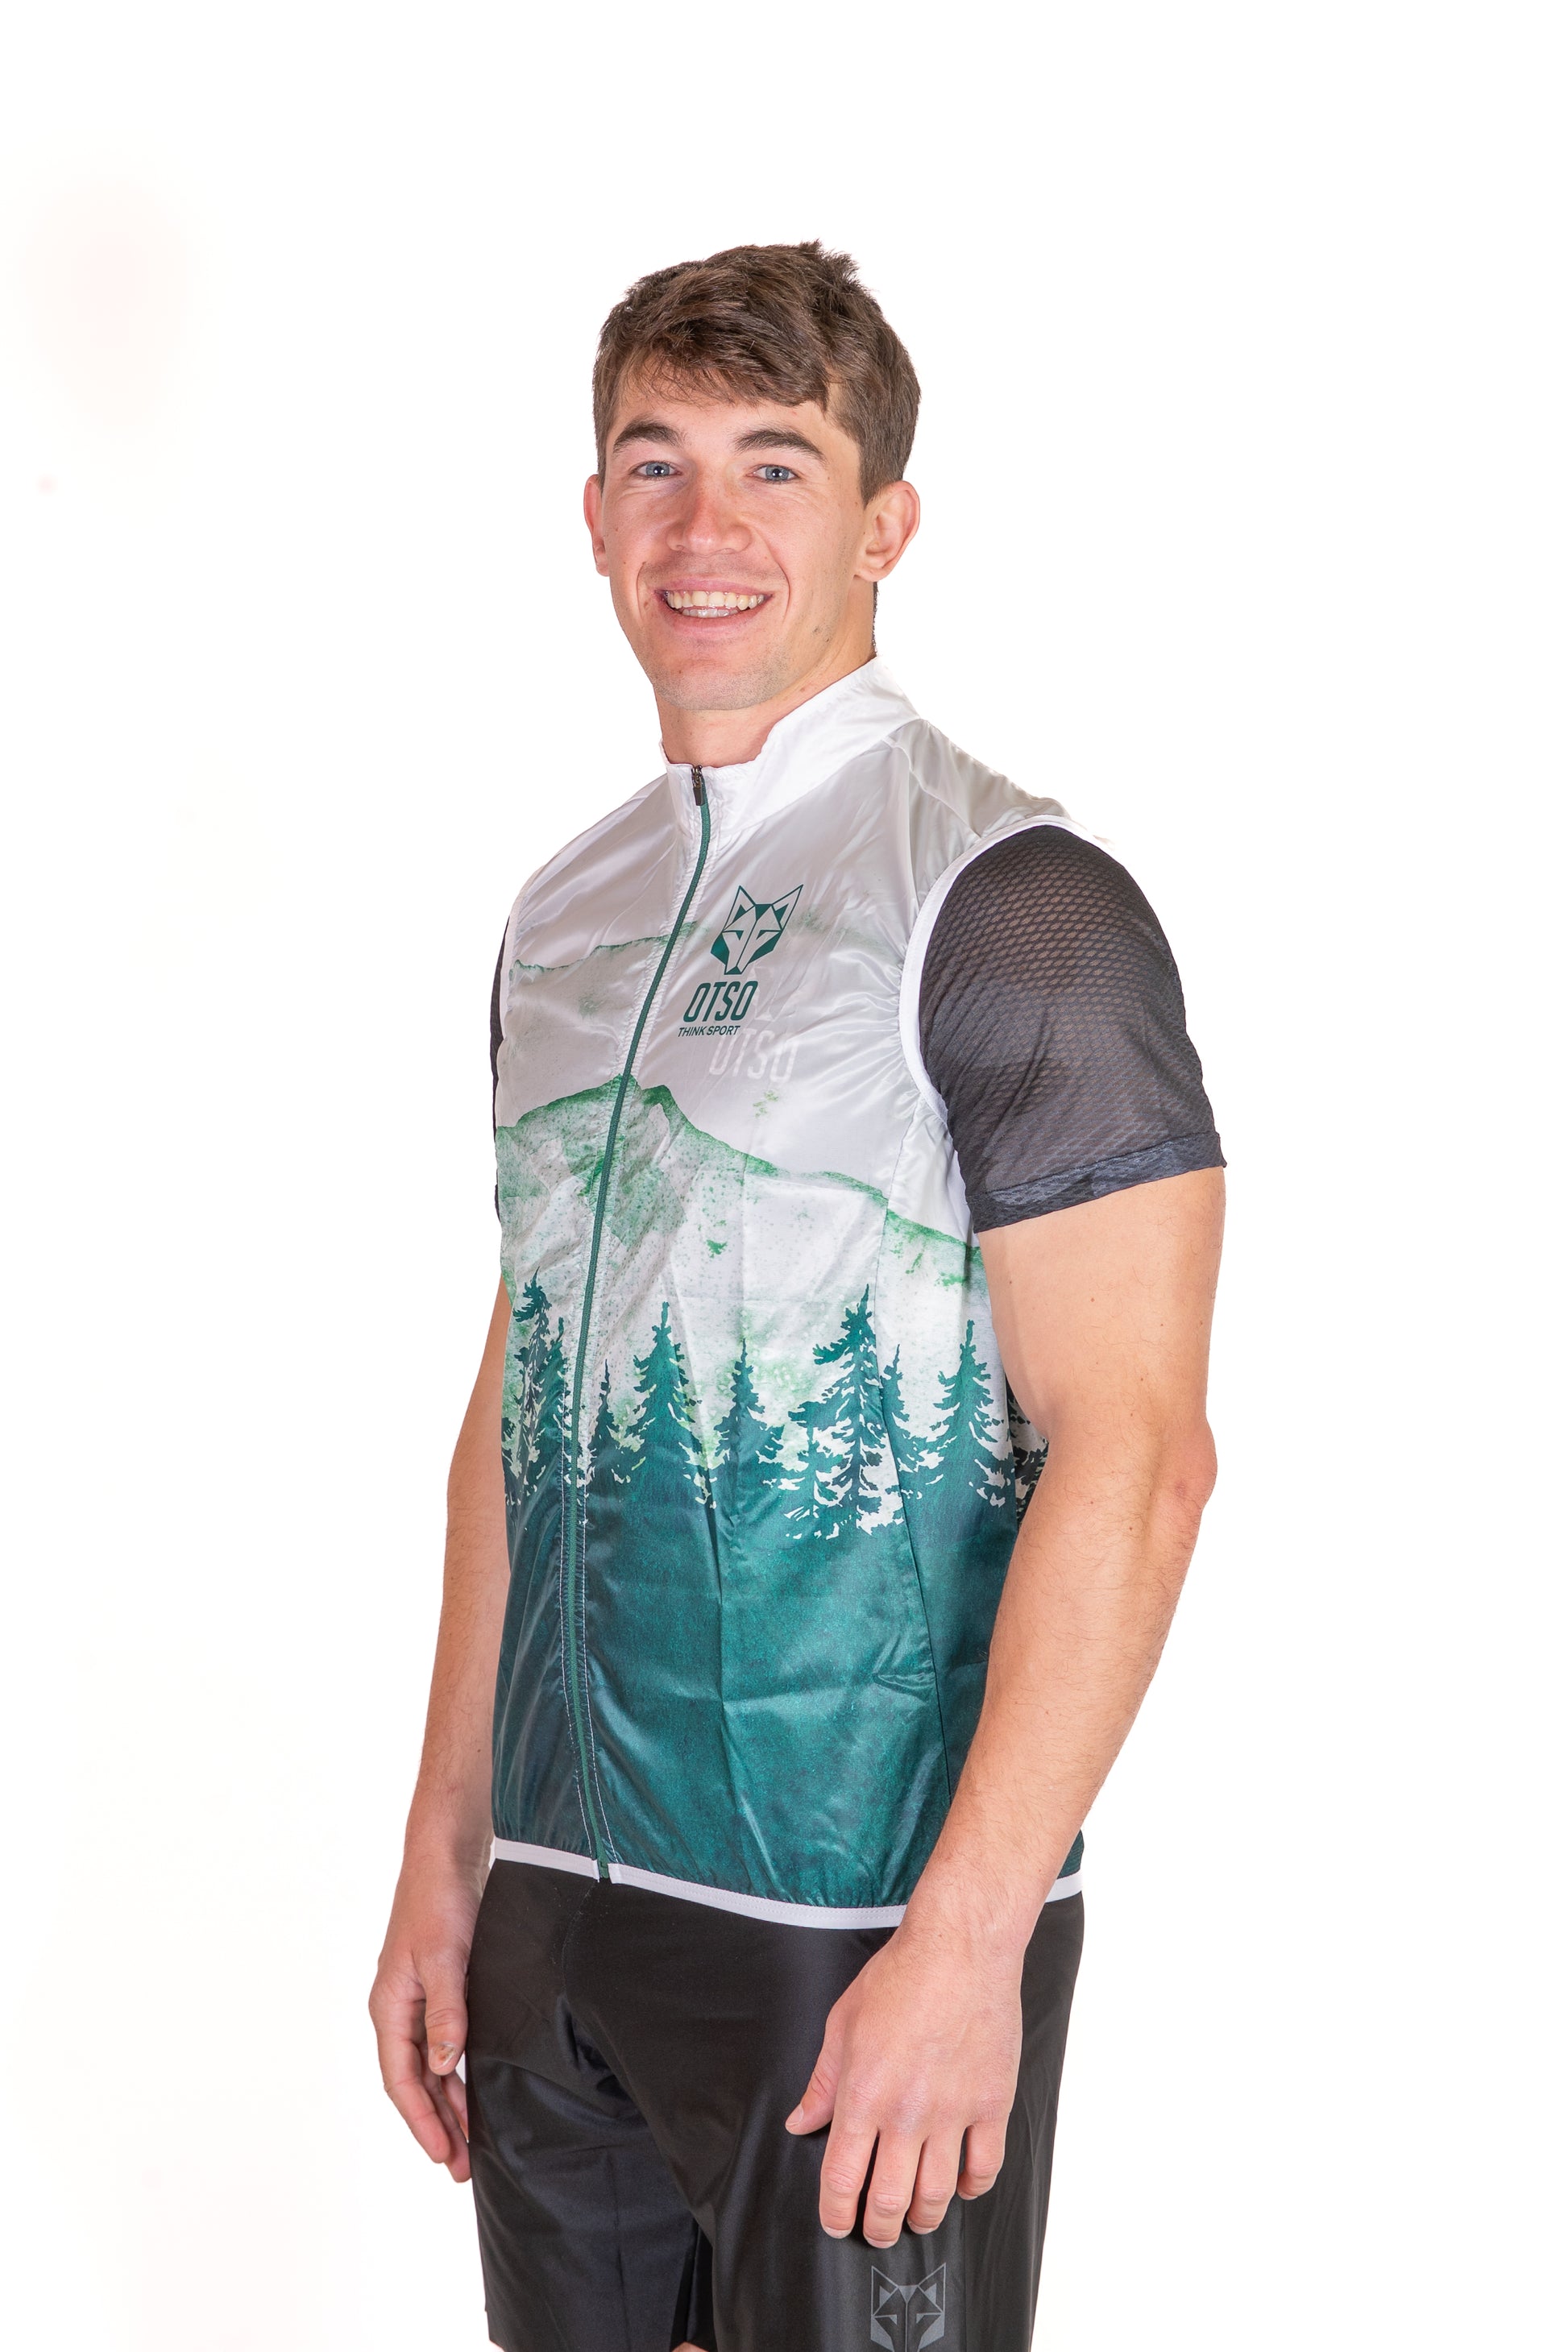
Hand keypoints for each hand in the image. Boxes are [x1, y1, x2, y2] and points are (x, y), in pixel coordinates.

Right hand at [369, 1858, 483, 2181]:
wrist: (447, 1855)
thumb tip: (445, 2066)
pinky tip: (477, 2089)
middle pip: (416, 2081)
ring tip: (473, 2142)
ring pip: (432, 2065)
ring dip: (450, 2102)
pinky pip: (446, 2042)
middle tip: (464, 2167)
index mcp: (390, 2006)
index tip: (445, 2156)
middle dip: (438, 2124)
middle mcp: (399, 2008)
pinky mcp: (442, 1986)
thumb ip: (446, 2013)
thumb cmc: (440, 1901)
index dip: (422, 2121)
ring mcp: (419, 1998)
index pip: (401, 2080)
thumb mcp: (446, 1959)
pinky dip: (460, 2070)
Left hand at [784, 1913, 1023, 2245]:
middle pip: (890, 2199)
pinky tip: (961, 2185)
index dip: (836, 2212)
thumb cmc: (898, 1978)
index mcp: (863, 2094)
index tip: (837, 2223)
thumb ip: (823, 2082)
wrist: (959, 1949)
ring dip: (923, 2217)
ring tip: (916, 2218)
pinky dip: (971, 2186)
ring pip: (937, 2194)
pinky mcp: (992, 2103)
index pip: (843, 2179)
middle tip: (876, 2230)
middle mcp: (907, 2113)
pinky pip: (985, 2167)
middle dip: (878, 2226)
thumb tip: (801, 2122)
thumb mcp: (842, 2023)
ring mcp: (954, 2112)